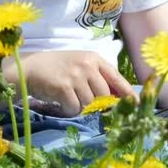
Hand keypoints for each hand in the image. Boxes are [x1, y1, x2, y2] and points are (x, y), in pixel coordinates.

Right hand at [21, 51, 137, 116]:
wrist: (30, 68)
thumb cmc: (58, 68)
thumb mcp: (81, 66)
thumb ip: (99, 78)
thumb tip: (120, 98)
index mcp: (94, 58)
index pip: (117, 78)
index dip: (128, 93)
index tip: (137, 104)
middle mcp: (87, 65)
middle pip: (104, 95)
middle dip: (97, 105)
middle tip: (85, 104)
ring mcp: (75, 75)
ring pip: (90, 104)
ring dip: (80, 107)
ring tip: (69, 98)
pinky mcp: (64, 86)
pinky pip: (74, 108)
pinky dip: (68, 109)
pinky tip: (60, 101)